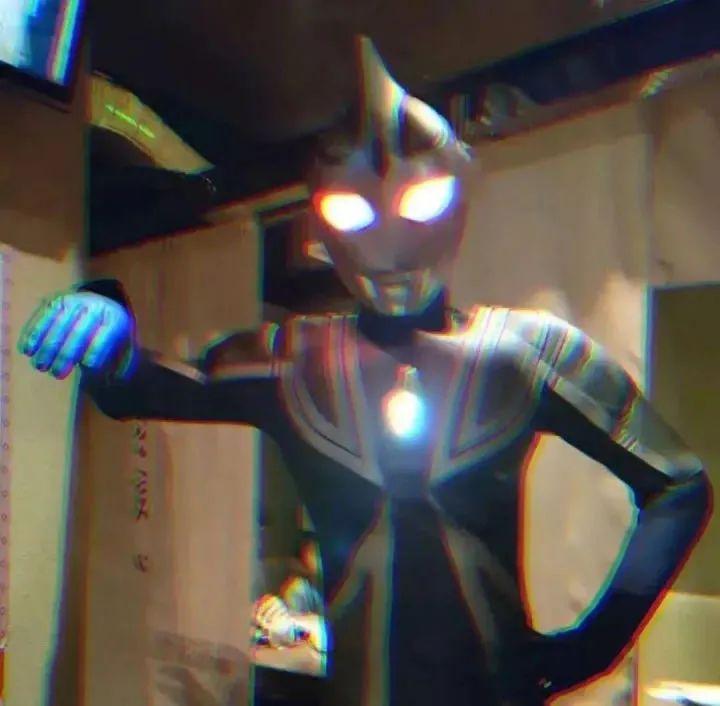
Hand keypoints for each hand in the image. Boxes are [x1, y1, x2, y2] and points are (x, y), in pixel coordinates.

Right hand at [18, 291, 133, 378]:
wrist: (102, 302)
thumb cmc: (113, 333)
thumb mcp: (126, 345)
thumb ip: (124, 364)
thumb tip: (117, 379)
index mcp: (115, 318)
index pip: (107, 334)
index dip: (96, 350)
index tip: (86, 366)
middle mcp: (94, 307)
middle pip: (79, 332)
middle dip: (66, 355)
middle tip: (57, 374)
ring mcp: (74, 301)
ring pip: (58, 325)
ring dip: (46, 347)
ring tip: (40, 366)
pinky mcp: (56, 301)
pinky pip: (43, 317)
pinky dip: (33, 333)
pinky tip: (27, 350)